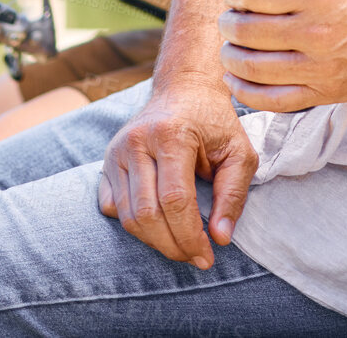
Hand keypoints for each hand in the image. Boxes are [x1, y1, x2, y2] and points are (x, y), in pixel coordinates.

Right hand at [98, 83, 256, 267]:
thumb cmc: (214, 121)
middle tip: (195, 257)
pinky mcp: (107, 160)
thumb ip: (233, 194)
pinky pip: (111, 207)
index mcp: (171, 135)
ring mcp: (117, 151)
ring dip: (154, 241)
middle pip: (147, 214)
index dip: (190, 236)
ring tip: (179, 247)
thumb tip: (220, 238)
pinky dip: (133, 225)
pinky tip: (158, 226)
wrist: (184, 88)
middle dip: (172, 245)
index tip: (207, 256)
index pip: (175, 200)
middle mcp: (137, 141)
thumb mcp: (239, 152)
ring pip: (127, 215)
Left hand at [217, 0, 346, 111]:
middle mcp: (316, 32)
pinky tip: (235, 80)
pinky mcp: (327, 92)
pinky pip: (273, 100)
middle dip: (228, 24)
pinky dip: (245, 92)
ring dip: (231, 56)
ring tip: (229, 47)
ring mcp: (321, 67)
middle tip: (228, 19)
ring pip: (253, 68)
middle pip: (247, 32)